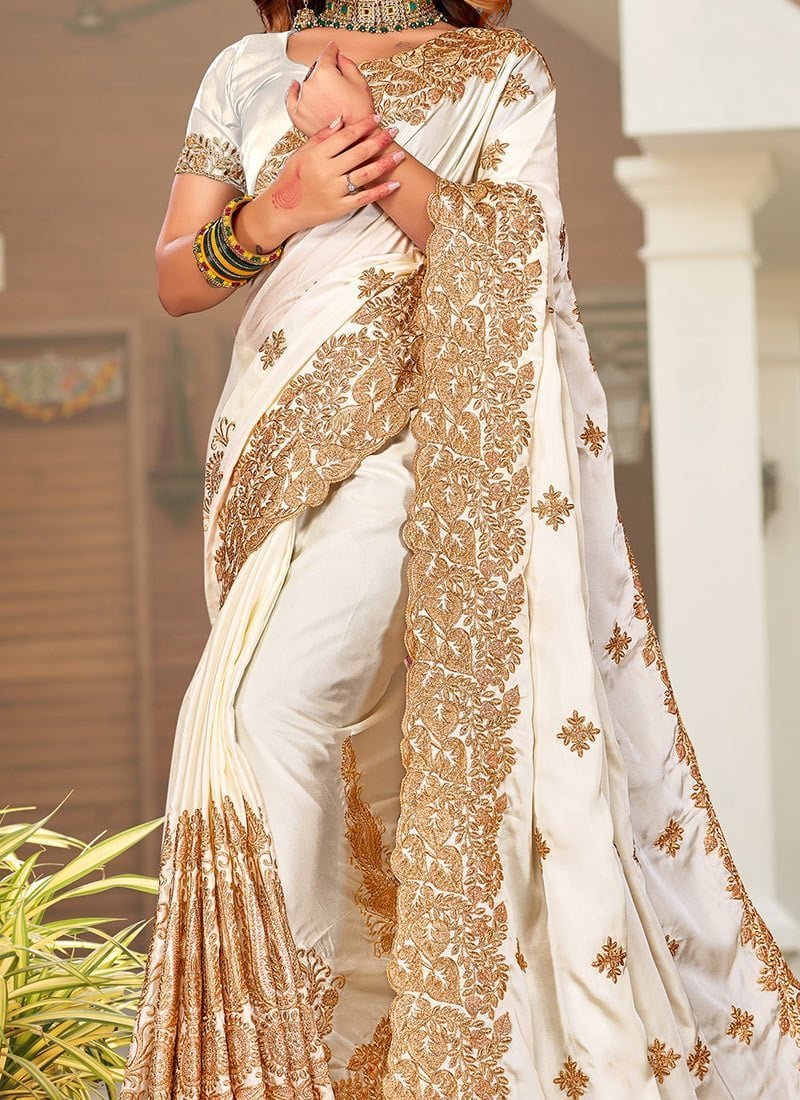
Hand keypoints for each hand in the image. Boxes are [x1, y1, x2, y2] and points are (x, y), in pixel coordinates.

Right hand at [238, 115, 403, 245]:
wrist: (282, 209)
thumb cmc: (292, 178)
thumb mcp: (301, 153)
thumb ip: (321, 136)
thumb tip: (341, 119)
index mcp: (317, 155)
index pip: (345, 136)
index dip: (363, 125)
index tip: (378, 117)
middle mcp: (326, 172)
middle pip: (359, 152)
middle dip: (379, 140)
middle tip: (395, 130)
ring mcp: (334, 191)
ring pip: (365, 174)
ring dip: (385, 164)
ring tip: (400, 154)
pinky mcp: (339, 208)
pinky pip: (363, 198)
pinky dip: (380, 192)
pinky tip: (394, 185)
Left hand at [285, 41, 374, 134]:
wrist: (357, 142)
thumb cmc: (361, 115)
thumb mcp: (360, 83)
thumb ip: (347, 64)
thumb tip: (339, 57)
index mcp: (324, 72)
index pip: (327, 54)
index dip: (332, 49)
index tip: (333, 48)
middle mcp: (310, 84)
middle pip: (316, 70)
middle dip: (326, 71)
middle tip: (337, 79)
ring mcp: (302, 101)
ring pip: (307, 85)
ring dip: (315, 84)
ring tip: (326, 92)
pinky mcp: (298, 116)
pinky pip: (291, 101)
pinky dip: (292, 92)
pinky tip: (295, 86)